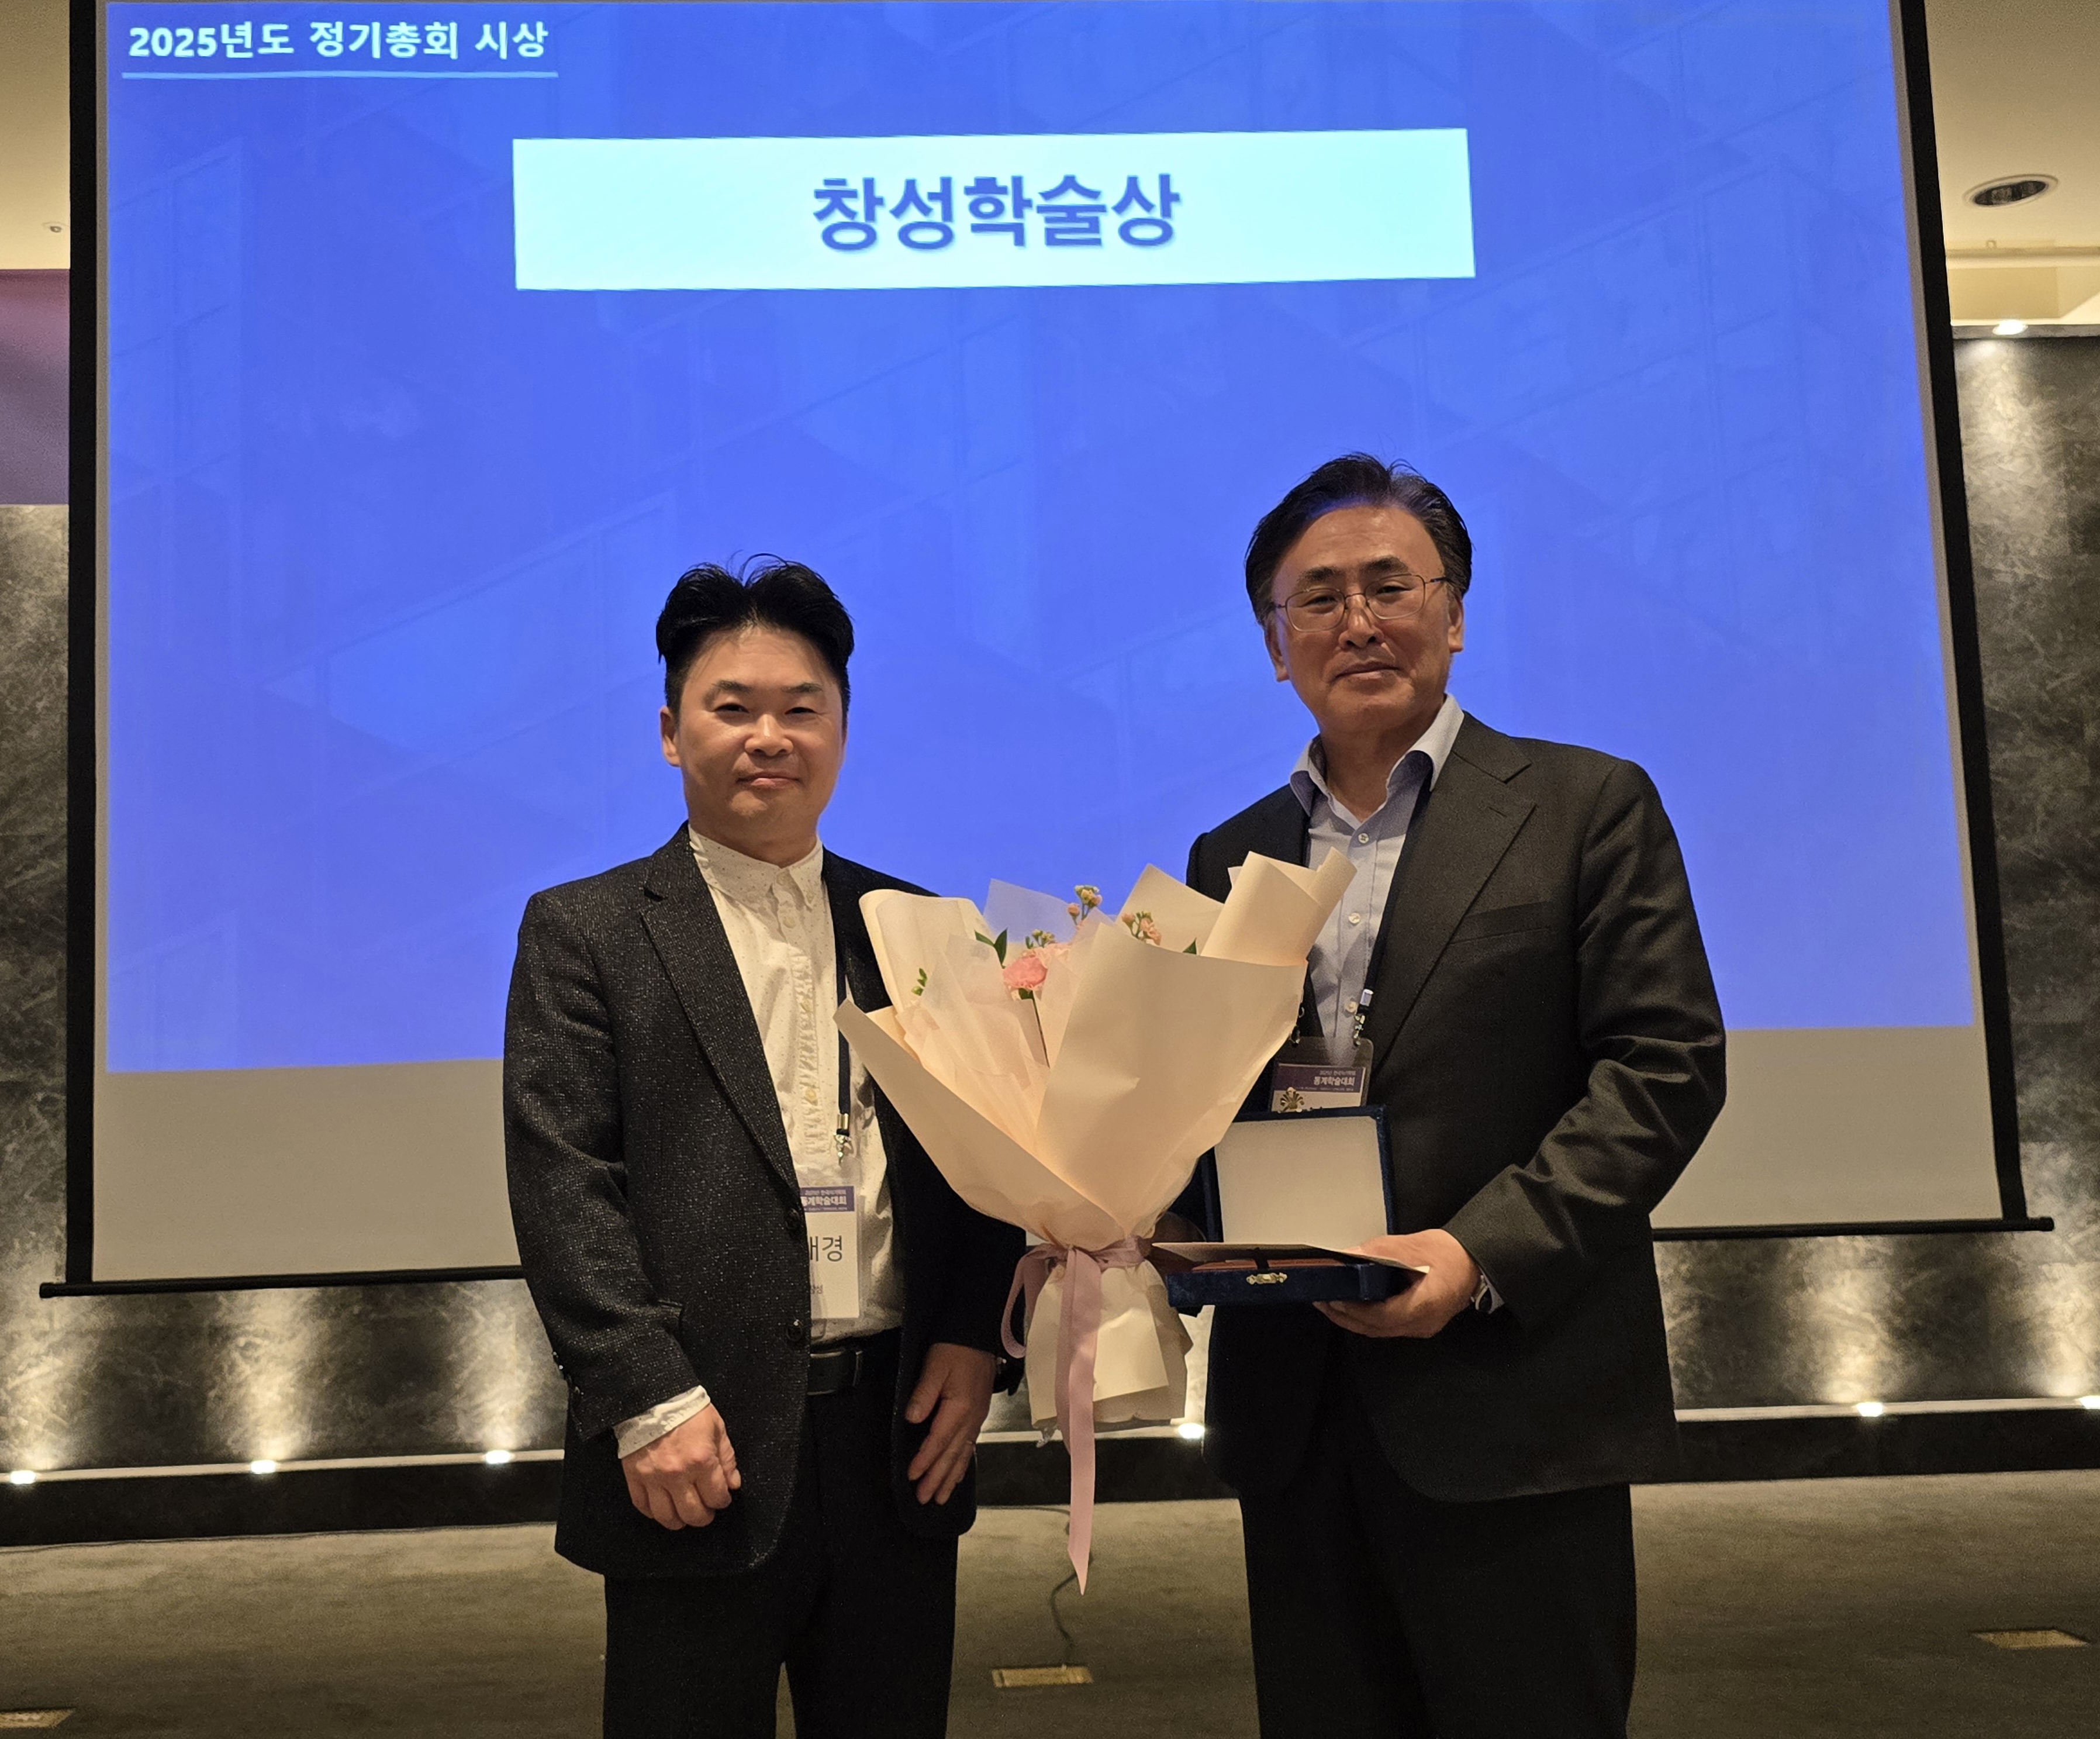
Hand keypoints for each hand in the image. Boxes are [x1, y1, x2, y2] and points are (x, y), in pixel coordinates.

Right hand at [620, 1404, 739, 1529]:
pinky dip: (653, 1513)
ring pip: (666, 1517)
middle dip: (704, 1517)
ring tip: (684, 1515)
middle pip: (692, 1514)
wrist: (653, 1397)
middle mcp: (677, 1474)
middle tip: (705, 1511)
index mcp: (701, 1461)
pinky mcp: (634, 1476)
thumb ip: (727, 1459)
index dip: (722, 1501)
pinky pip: (642, 1506)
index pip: (716, 1497)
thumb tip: (733, 1485)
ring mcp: (653, 1478)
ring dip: (679, 1521)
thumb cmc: (689, 1410)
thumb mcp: (717, 1429)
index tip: (721, 1498)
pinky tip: (662, 1509)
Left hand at [904, 1342, 995, 1504]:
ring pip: (963, 1454)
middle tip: (925, 1499)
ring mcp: (977, 1418)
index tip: (912, 1477)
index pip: (938, 1440)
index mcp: (960, 1407)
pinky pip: (970, 1445)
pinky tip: (957, 1474)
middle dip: (938, 1479)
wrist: (977, 1335)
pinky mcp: (978, 1414)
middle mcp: (971, 1418)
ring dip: (951, 1477)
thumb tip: (912, 1419)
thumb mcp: (934, 1367)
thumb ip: (924, 1394)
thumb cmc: (954, 1349)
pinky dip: (962, 1464)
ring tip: (941, 1498)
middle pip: (952, 1454)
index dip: (924, 1460)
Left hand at [1317, 1229, 1480, 1340]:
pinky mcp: (1421, 1323)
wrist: (1474, 1261)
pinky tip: (1357, 1306)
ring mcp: (1423, 1327)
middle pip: (1377, 1329)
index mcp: (1423, 1306)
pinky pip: (1390, 1326)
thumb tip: (1347, 1256)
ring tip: (1333, 1304)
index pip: (1380, 1316)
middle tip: (1323, 1302)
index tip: (1333, 1299)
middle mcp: (1423, 1324)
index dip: (1354, 1310)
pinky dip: (1370, 1318)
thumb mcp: (1410, 1246)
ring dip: (1356, 1320)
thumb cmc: (1448, 1253)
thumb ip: (1377, 1252)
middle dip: (1346, 1318)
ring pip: (1382, 1330)